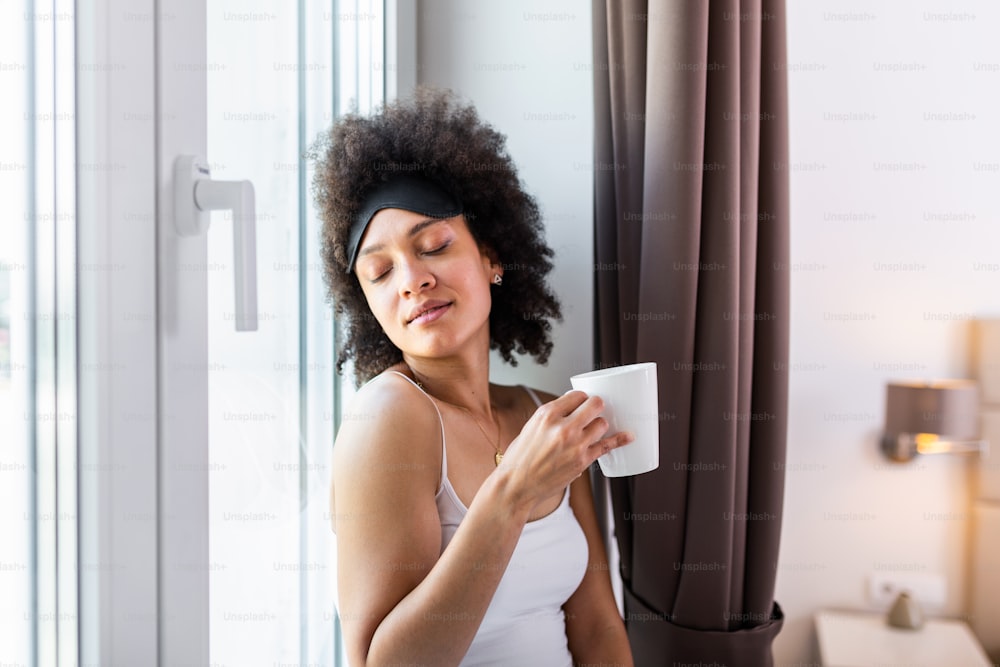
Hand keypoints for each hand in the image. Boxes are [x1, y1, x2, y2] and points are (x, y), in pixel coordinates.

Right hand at [499, 390, 632, 511]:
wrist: (516, 486)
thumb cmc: (519, 459)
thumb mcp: (530, 428)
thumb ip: (551, 418)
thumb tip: (569, 411)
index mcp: (546, 414)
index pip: (576, 395)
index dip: (582, 398)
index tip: (582, 402)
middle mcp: (562, 426)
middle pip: (594, 404)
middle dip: (596, 405)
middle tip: (594, 411)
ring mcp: (575, 444)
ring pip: (602, 424)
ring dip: (599, 425)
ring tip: (593, 430)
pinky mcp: (583, 461)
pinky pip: (606, 446)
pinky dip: (619, 440)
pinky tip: (628, 436)